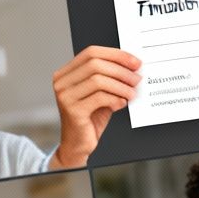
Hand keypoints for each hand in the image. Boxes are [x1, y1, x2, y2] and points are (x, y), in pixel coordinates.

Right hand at [50, 46, 140, 168]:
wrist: (78, 144)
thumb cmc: (91, 118)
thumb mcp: (101, 93)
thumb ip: (110, 79)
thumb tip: (133, 67)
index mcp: (66, 73)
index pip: (91, 53)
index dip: (115, 54)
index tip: (135, 62)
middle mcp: (61, 82)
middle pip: (95, 64)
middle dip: (121, 70)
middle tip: (137, 78)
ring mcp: (65, 96)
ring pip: (98, 80)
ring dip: (121, 86)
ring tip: (132, 93)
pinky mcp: (72, 111)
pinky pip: (99, 98)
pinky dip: (115, 99)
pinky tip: (122, 104)